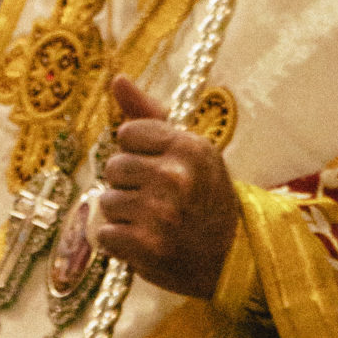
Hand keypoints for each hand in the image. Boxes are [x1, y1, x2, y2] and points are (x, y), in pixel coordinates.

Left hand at [93, 73, 239, 298]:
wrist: (232, 258)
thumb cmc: (205, 197)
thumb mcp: (190, 151)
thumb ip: (149, 116)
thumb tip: (118, 79)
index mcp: (189, 148)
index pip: (127, 133)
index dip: (138, 152)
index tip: (158, 167)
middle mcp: (175, 177)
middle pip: (113, 166)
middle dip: (129, 183)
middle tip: (158, 199)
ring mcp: (160, 214)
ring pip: (106, 200)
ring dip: (124, 214)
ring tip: (153, 221)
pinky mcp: (147, 247)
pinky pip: (105, 234)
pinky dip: (119, 242)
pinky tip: (145, 242)